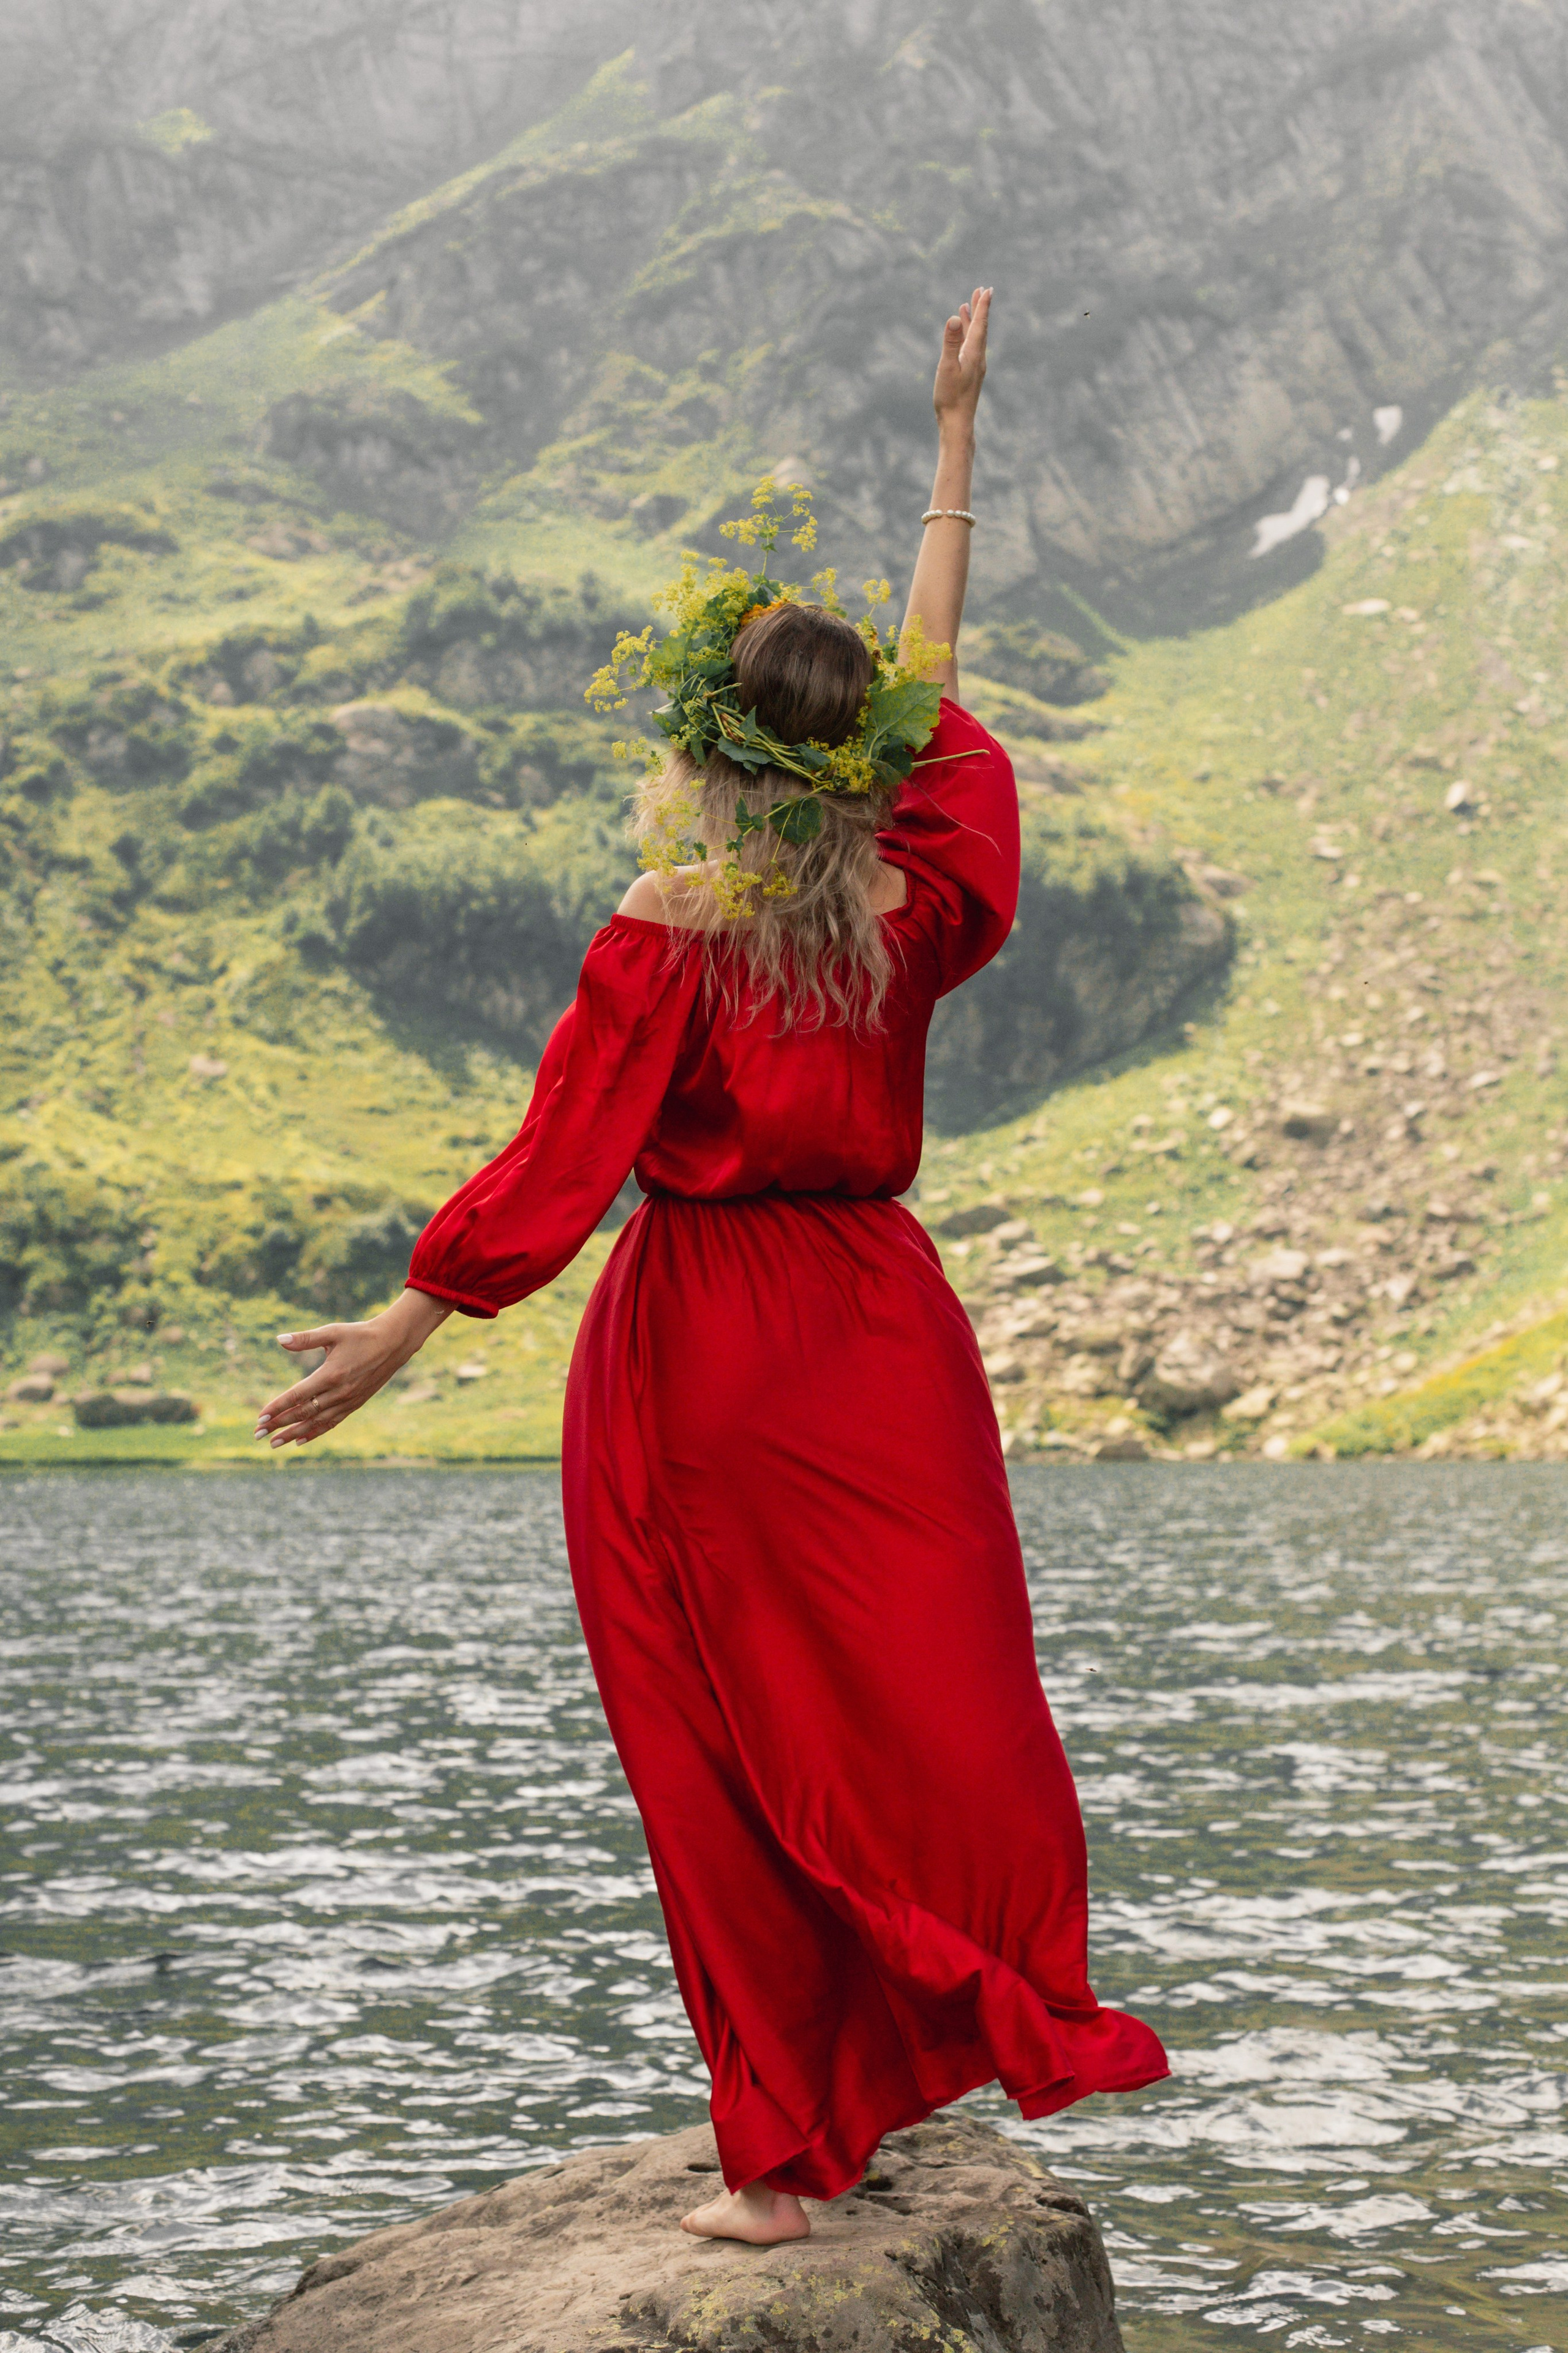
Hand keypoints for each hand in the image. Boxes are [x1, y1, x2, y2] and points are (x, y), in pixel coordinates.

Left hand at [255, 1288, 451, 1447]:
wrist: (393, 1343)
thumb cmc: (360, 1334)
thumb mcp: (332, 1332)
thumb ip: (305, 1339)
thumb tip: (279, 1339)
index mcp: (330, 1374)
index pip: (297, 1396)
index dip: (277, 1407)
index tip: (260, 1417)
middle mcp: (338, 1392)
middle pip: (303, 1413)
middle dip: (279, 1424)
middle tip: (257, 1434)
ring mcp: (347, 1401)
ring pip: (316, 1422)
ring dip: (293, 1434)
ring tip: (274, 1443)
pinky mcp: (354, 1404)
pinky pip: (331, 1423)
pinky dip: (315, 1433)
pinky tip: (300, 1440)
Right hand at [932, 287, 991, 430]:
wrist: (957, 424)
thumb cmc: (950, 398)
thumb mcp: (947, 368)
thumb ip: (950, 343)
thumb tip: (952, 319)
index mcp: (974, 353)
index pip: (980, 324)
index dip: (983, 306)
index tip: (987, 290)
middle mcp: (977, 358)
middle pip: (980, 328)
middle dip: (980, 309)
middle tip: (981, 290)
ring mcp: (974, 366)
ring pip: (975, 337)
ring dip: (972, 321)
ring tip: (967, 307)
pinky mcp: (969, 374)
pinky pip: (970, 348)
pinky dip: (966, 336)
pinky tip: (962, 336)